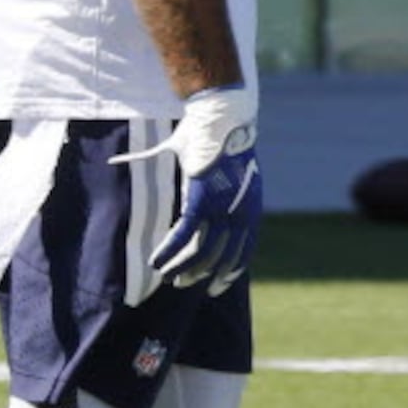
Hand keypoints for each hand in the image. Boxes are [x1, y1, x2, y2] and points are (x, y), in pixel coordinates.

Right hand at [116, 85, 262, 297]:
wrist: (223, 120)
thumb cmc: (222, 144)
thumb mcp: (224, 175)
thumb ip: (213, 193)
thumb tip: (199, 195)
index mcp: (251, 210)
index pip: (243, 252)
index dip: (229, 272)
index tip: (216, 287)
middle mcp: (240, 215)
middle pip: (220, 257)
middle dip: (200, 274)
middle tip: (181, 285)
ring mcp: (221, 209)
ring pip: (199, 252)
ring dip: (180, 268)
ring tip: (166, 277)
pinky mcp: (200, 202)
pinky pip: (182, 237)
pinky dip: (168, 252)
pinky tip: (156, 261)